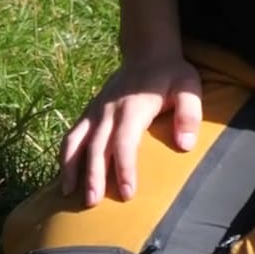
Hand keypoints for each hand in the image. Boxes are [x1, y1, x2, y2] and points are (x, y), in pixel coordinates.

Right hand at [58, 51, 202, 206]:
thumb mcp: (189, 88)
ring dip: (71, 166)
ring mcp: (96, 110)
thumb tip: (185, 144)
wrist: (147, 51)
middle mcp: (109, 109)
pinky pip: (72, 134)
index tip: (128, 193)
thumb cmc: (172, 74)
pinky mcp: (90, 111)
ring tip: (67, 193)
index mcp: (133, 106)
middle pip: (96, 146)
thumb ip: (189, 114)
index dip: (125, 168)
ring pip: (76, 140)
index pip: (125, 142)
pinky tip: (65, 175)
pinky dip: (65, 155)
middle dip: (93, 175)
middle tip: (92, 202)